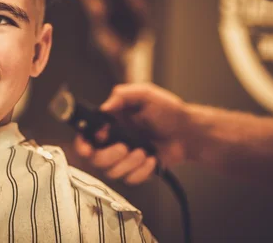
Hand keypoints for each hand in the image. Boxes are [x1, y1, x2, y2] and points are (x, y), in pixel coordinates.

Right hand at [75, 83, 191, 184]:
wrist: (188, 131)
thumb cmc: (168, 111)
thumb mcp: (145, 94)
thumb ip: (122, 95)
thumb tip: (104, 108)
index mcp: (110, 122)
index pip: (86, 136)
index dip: (83, 143)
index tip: (89, 146)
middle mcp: (113, 141)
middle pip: (95, 159)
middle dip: (108, 156)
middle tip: (124, 147)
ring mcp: (124, 158)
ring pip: (112, 172)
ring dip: (129, 163)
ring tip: (144, 152)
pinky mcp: (136, 170)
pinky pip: (130, 179)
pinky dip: (142, 171)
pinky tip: (151, 158)